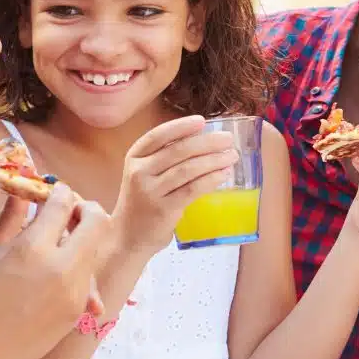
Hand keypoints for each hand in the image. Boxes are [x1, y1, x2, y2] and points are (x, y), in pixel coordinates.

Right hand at [0, 183, 111, 358]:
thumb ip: (14, 217)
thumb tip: (23, 185)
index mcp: (34, 248)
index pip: (63, 203)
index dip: (61, 192)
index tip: (57, 192)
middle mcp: (61, 268)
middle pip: (96, 221)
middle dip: (86, 210)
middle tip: (70, 211)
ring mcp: (74, 293)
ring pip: (96, 250)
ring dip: (83, 239)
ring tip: (60, 243)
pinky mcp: (76, 313)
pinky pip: (89, 280)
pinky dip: (78, 268)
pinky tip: (59, 270)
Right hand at [112, 115, 237, 251]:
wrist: (127, 236)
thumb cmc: (143, 201)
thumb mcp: (144, 174)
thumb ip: (165, 157)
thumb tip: (204, 139)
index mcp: (134, 157)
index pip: (158, 135)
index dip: (181, 126)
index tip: (202, 121)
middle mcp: (139, 171)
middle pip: (178, 150)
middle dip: (207, 142)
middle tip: (228, 139)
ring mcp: (150, 191)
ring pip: (188, 169)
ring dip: (214, 160)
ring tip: (231, 156)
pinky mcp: (163, 209)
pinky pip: (192, 189)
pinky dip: (211, 179)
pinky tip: (223, 174)